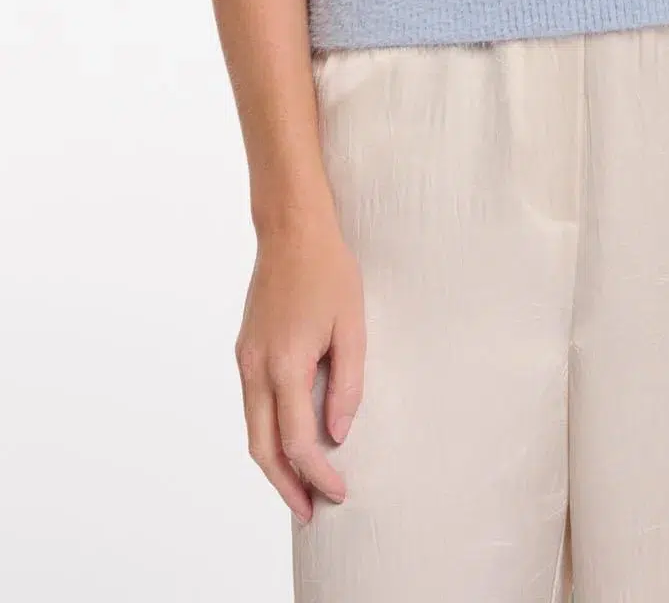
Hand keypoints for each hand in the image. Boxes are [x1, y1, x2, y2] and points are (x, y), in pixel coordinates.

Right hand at [235, 214, 365, 521]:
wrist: (291, 228)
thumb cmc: (329, 270)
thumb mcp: (352, 325)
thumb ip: (347, 383)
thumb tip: (337, 434)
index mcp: (284, 363)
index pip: (296, 440)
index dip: (317, 473)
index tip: (339, 491)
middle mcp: (255, 367)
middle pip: (261, 448)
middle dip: (285, 486)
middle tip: (312, 512)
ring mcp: (245, 359)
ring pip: (251, 429)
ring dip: (273, 464)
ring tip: (301, 487)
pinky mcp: (245, 350)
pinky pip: (252, 406)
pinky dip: (267, 434)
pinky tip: (289, 442)